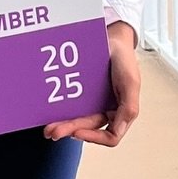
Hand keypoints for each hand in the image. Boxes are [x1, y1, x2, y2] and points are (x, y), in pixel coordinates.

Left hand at [43, 21, 140, 146]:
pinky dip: (58, 111)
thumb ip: (129, 107)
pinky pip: (68, 105)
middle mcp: (104, 111)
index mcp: (120, 113)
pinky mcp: (79, 94)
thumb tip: (118, 132)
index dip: (94, 138)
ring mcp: (91, 103)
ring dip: (61, 125)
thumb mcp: (131, 83)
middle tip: (51, 131)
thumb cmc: (124, 61)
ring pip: (75, 120)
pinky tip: (46, 111)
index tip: (77, 132)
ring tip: (47, 127)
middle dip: (69, 131)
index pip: (110, 136)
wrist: (111, 40)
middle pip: (86, 128)